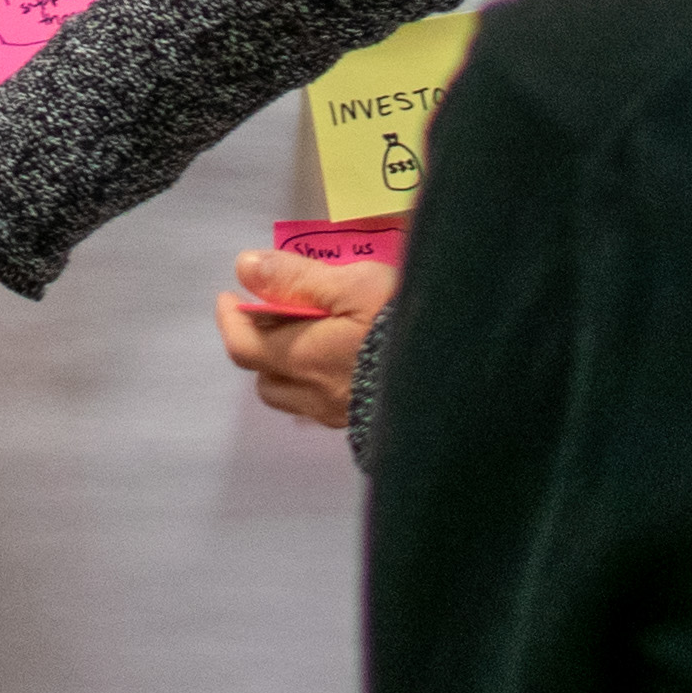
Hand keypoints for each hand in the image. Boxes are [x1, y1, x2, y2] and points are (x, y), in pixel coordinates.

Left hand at [210, 251, 398, 429]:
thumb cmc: (401, 325)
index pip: (243, 346)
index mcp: (304, 359)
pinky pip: (327, 410)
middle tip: (275, 315)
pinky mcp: (370, 424)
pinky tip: (343, 366)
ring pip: (295, 399)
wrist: (461, 379)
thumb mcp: (354, 285)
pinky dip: (320, 387)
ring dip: (289, 371)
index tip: (230, 296)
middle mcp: (315, 395)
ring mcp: (343, 415)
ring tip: (309, 340)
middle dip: (260, 348)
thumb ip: (296, 278)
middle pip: (265, 380)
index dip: (230, 319)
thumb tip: (245, 268)